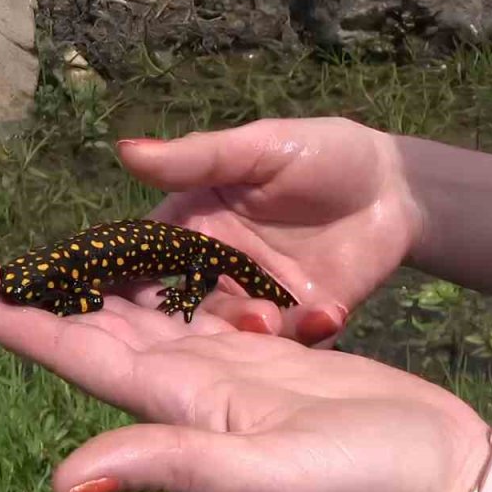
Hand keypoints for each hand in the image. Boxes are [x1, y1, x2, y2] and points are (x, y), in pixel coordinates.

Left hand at [0, 262, 489, 491]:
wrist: (437, 473)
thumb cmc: (362, 479)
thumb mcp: (265, 477)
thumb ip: (171, 466)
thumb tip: (61, 485)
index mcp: (179, 409)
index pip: (79, 359)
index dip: (17, 328)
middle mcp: (191, 391)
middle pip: (96, 335)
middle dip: (38, 303)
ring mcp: (229, 375)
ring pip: (142, 321)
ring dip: (90, 292)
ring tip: (48, 262)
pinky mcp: (268, 359)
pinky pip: (197, 310)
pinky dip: (162, 285)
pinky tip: (143, 268)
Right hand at [121, 117, 420, 345]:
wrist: (396, 189)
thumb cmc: (321, 153)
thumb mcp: (259, 148)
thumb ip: (197, 158)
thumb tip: (127, 149)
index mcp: (192, 228)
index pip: (140, 261)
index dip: (115, 282)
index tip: (96, 300)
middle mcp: (215, 272)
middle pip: (177, 311)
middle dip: (174, 330)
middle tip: (182, 329)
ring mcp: (258, 302)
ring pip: (230, 334)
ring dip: (244, 331)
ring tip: (269, 317)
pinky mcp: (300, 323)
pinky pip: (291, 343)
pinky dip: (307, 333)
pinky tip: (325, 314)